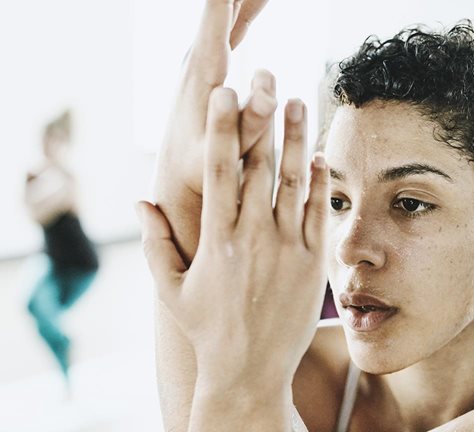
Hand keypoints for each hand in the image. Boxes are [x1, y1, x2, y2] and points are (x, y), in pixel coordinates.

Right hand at [139, 87, 329, 392]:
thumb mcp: (171, 290)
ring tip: (299, 103)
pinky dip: (320, 182)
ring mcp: (288, 249)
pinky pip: (318, 213)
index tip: (226, 95)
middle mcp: (254, 238)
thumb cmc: (207, 329)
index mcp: (216, 240)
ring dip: (298, 139)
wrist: (251, 371)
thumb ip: (154, 243)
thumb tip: (141, 200)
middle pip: (261, 167)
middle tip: (269, 83)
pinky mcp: (312, 263)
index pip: (219, 172)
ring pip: (295, 182)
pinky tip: (320, 156)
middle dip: (264, 121)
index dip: (223, 129)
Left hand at [157, 0, 274, 197]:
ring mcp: (205, 58)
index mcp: (202, 69)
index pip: (217, 10)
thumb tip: (268, 82)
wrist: (178, 176)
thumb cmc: (200, 170)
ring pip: (231, 10)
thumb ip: (248, 122)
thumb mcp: (222, 152)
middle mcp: (200, 55)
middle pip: (226, 3)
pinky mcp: (213, 66)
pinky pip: (234, 26)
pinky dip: (247, 7)